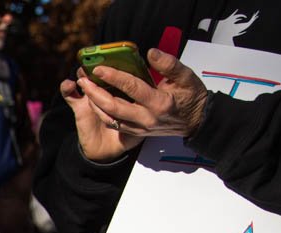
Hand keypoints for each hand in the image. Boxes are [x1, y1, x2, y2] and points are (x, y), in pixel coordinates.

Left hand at [63, 48, 208, 162]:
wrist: (197, 122)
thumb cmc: (192, 97)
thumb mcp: (187, 77)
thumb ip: (169, 64)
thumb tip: (151, 52)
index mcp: (159, 103)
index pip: (132, 88)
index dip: (114, 77)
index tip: (99, 68)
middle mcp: (147, 118)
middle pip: (114, 107)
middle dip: (95, 93)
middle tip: (83, 80)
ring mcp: (140, 127)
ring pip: (110, 118)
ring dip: (95, 104)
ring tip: (85, 89)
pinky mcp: (137, 132)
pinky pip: (114, 124)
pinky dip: (102, 113)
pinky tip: (96, 102)